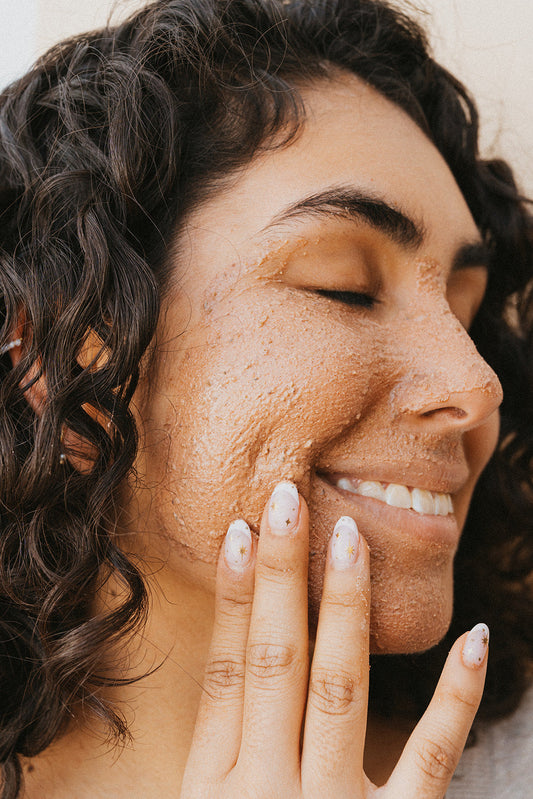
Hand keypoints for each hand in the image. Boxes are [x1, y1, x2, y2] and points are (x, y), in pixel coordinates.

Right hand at [181, 481, 487, 797]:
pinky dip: (456, 696)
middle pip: (276, 659)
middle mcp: (270, 790)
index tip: (239, 530)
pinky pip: (432, 755)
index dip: (233, 595)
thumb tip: (231, 657)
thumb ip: (222, 749)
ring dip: (347, 605)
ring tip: (351, 537)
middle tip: (289, 500)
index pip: (226, 669)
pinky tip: (471, 639)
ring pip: (340, 687)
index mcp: (214, 784)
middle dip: (282, 574)